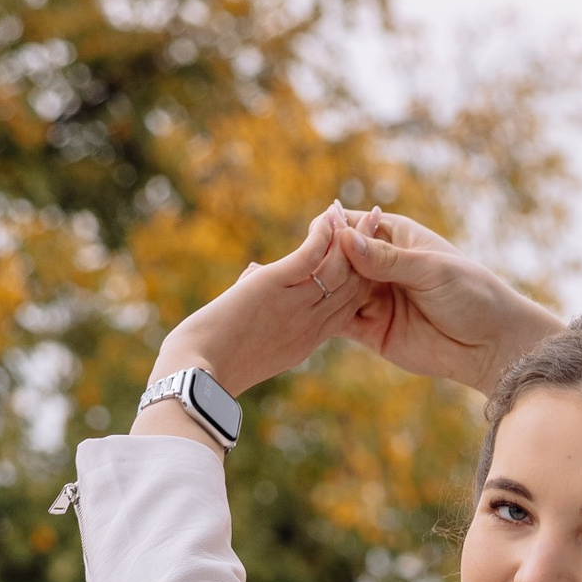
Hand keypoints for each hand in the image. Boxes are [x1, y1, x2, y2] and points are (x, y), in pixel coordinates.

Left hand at [142, 210, 369, 410]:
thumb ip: (263, 310)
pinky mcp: (276, 287)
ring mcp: (296, 306)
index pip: (349, 308)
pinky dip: (322, 235)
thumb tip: (251, 277)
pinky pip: (310, 257)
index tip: (370, 258)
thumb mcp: (252, 340)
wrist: (202, 370)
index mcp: (309, 341)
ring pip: (340, 270)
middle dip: (369, 254)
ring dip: (350, 237)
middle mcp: (311, 324)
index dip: (363, 281)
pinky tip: (327, 217)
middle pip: (354, 287)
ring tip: (360, 212)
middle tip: (379, 224)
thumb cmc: (216, 362)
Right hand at [328, 205, 562, 390]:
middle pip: (338, 258)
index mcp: (393, 237)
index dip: (332, 229)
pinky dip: (326, 319)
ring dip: (322, 291)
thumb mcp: (430, 270)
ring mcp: (373, 298)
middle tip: (308, 268)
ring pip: (336, 290)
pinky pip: (341, 321)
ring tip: (307, 292)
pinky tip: (312, 316)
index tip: (318, 236)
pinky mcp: (372, 330)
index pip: (352, 225)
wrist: (490, 344)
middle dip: (323, 262)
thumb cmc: (471, 294)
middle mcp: (379, 265)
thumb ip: (387, 259)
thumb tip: (346, 239)